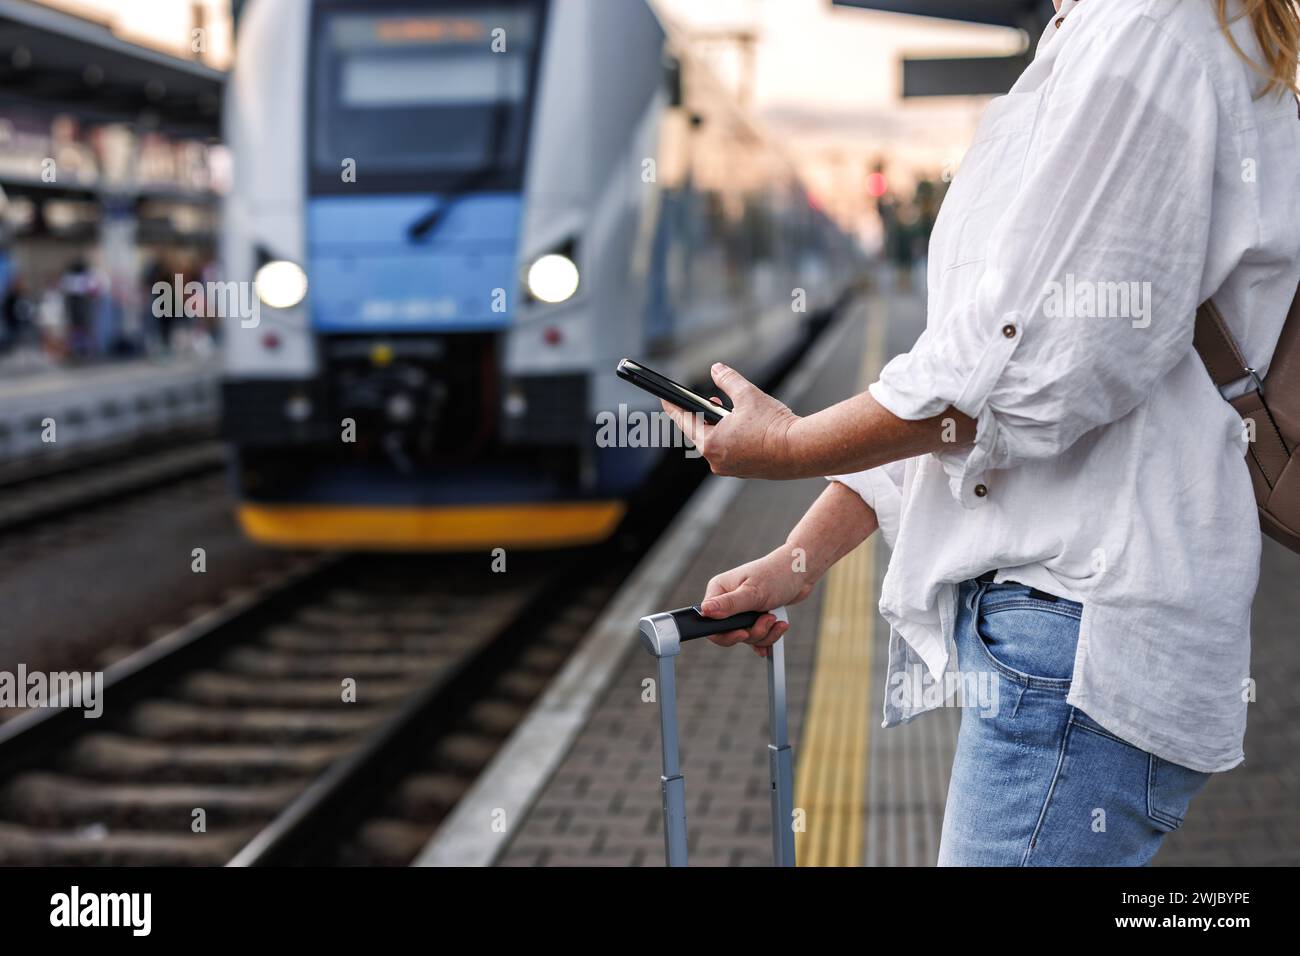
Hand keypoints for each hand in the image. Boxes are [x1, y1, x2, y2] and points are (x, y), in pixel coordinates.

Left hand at [660, 363, 800, 478]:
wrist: (803, 451)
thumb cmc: (774, 424)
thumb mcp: (747, 394)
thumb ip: (728, 380)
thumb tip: (716, 368)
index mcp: (710, 443)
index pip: (684, 421)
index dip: (673, 406)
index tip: (664, 397)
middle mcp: (716, 461)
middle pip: (699, 433)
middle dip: (701, 415)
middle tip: (705, 399)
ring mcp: (730, 469)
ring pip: (716, 443)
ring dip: (717, 426)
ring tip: (724, 409)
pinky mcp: (745, 472)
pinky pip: (730, 451)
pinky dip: (730, 437)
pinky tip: (740, 426)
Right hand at [699, 546, 813, 656]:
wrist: (800, 571)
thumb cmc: (777, 574)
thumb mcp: (753, 592)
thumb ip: (729, 604)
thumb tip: (704, 611)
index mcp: (719, 591)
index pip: (710, 622)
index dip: (726, 633)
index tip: (743, 633)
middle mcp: (727, 602)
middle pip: (730, 633)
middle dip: (752, 632)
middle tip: (767, 620)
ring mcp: (741, 611)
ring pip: (746, 636)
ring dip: (765, 633)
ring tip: (776, 619)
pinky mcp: (754, 617)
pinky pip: (757, 637)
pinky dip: (769, 636)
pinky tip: (779, 627)